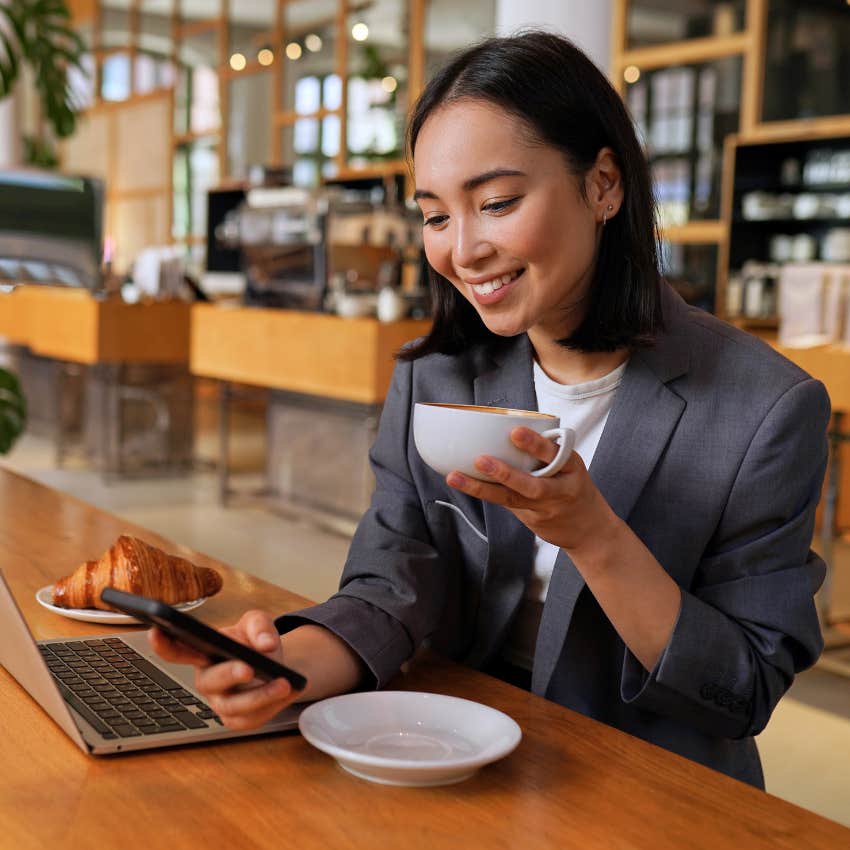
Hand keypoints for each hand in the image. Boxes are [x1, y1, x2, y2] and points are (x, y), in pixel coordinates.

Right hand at [148, 610, 299, 730]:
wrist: (274, 663)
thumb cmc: (255, 641)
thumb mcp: (257, 623)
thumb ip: (260, 626)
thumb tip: (264, 645)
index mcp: (201, 652)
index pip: (175, 650)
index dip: (162, 643)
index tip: (157, 630)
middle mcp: (206, 680)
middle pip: (209, 682)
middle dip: (228, 674)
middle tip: (248, 668)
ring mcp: (220, 703)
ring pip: (233, 707)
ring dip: (260, 696)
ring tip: (283, 683)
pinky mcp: (238, 719)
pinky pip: (252, 719)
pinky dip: (273, 705)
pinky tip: (289, 690)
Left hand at [446, 426, 616, 555]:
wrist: (591, 530)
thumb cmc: (572, 486)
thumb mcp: (569, 465)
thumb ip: (544, 452)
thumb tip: (504, 429)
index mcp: (571, 467)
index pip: (555, 454)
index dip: (535, 444)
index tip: (515, 431)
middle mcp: (560, 490)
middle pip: (532, 484)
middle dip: (505, 473)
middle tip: (481, 460)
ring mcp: (545, 509)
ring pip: (512, 499)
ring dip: (482, 488)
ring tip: (457, 477)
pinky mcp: (533, 521)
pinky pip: (506, 505)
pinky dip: (485, 493)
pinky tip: (463, 484)